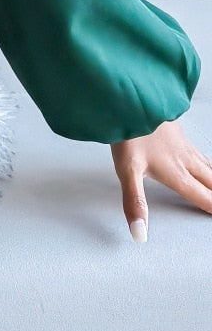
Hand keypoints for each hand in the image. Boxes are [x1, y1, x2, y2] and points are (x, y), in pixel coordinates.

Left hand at [110, 118, 211, 242]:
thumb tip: (139, 233)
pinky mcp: (179, 131)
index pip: (203, 198)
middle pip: (211, 184)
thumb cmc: (128, 132)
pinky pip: (201, 153)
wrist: (130, 98)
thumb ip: (135, 202)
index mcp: (176, 174)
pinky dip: (209, 164)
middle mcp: (185, 160)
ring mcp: (183, 145)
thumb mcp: (127, 171)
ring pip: (209, 167)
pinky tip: (203, 161)